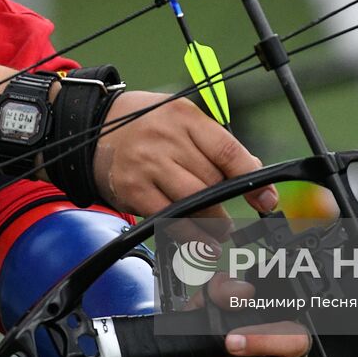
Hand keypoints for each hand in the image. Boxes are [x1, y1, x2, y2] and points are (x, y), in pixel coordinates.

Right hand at [93, 91, 278, 218]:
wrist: (91, 128)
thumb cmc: (143, 124)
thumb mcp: (180, 120)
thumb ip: (214, 144)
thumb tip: (253, 173)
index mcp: (185, 116)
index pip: (228, 151)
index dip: (252, 179)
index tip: (266, 200)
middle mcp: (166, 139)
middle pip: (212, 181)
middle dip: (227, 205)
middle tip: (232, 219)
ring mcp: (147, 165)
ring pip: (194, 203)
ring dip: (212, 224)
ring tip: (218, 232)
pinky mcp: (132, 189)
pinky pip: (169, 218)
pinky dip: (187, 233)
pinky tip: (196, 240)